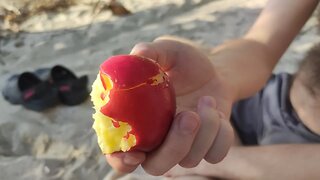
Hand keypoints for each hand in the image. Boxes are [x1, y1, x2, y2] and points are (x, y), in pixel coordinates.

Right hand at [105, 36, 233, 174]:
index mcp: (139, 123)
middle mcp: (159, 140)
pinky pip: (215, 154)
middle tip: (189, 116)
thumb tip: (137, 54)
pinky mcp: (209, 147)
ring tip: (207, 99)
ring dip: (204, 129)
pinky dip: (221, 134)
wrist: (215, 70)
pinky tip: (216, 110)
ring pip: (190, 160)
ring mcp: (185, 147)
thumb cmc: (185, 62)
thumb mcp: (168, 50)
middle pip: (157, 166)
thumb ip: (150, 52)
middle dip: (174, 146)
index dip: (120, 160)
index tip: (133, 153)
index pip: (119, 153)